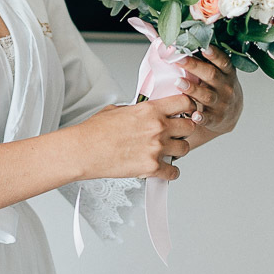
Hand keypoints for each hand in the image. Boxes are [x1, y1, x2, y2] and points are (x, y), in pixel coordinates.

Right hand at [72, 96, 197, 180]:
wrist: (83, 150)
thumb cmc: (95, 131)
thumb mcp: (119, 109)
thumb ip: (139, 110)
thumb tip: (146, 113)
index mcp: (150, 110)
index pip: (184, 102)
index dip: (188, 106)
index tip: (186, 111)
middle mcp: (157, 128)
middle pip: (190, 126)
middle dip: (185, 130)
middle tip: (177, 133)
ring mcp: (156, 148)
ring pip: (185, 149)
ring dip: (178, 150)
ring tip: (168, 151)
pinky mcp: (151, 167)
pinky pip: (174, 171)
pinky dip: (171, 172)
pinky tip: (165, 169)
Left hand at [176, 45, 243, 137]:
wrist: (231, 113)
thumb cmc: (219, 86)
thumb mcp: (219, 72)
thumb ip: (206, 60)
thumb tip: (183, 40)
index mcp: (227, 72)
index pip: (222, 61)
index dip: (214, 54)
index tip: (204, 46)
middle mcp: (226, 87)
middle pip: (211, 75)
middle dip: (194, 66)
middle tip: (179, 59)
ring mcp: (221, 103)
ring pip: (207, 95)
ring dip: (192, 89)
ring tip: (178, 82)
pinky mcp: (216, 119)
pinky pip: (208, 118)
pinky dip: (201, 118)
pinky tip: (193, 116)